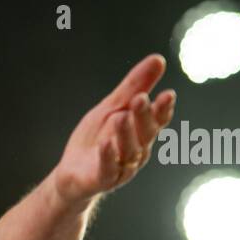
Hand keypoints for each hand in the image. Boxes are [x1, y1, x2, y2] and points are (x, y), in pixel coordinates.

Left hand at [51, 54, 176, 204]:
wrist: (72, 172)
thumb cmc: (95, 138)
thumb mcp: (112, 107)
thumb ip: (134, 86)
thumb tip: (158, 59)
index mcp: (141, 132)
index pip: (157, 119)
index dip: (163, 109)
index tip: (168, 94)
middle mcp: (137, 150)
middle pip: (145, 133)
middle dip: (144, 116)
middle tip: (139, 98)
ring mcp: (121, 167)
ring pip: (129, 151)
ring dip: (126, 134)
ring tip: (121, 116)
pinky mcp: (103, 179)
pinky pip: (108, 169)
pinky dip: (108, 156)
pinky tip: (106, 143)